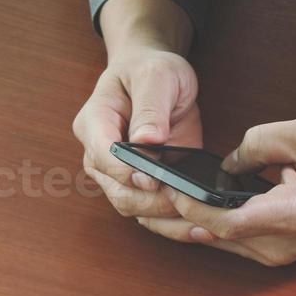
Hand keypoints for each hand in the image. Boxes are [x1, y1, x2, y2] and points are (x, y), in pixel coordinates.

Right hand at [74, 0, 201, 221]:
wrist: (156, 79)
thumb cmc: (149, 70)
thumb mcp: (155, 75)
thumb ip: (150, 107)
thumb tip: (146, 140)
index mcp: (94, 124)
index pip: (102, 156)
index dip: (126, 170)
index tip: (154, 176)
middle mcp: (100, 157)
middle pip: (119, 191)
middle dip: (153, 201)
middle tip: (186, 198)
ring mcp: (120, 176)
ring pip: (135, 209)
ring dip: (166, 218)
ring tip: (201, 221)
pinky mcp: (144, 186)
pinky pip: (152, 215)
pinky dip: (174, 223)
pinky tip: (200, 226)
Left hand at [140, 117, 295, 264]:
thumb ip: (263, 140)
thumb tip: (228, 160)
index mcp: (291, 216)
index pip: (223, 220)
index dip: (190, 206)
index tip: (167, 186)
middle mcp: (280, 245)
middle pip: (211, 238)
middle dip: (173, 218)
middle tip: (139, 199)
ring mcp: (278, 256)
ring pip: (218, 245)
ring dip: (185, 226)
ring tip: (151, 205)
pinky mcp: (278, 256)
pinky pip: (232, 244)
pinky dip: (208, 228)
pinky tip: (186, 211)